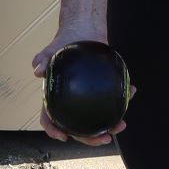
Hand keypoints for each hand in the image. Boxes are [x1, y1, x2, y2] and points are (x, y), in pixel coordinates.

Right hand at [32, 22, 122, 145]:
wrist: (82, 30)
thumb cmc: (64, 41)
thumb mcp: (52, 50)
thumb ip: (43, 59)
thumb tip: (37, 71)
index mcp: (55, 97)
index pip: (50, 118)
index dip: (54, 130)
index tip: (64, 137)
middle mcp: (71, 101)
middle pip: (77, 127)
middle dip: (90, 138)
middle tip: (106, 138)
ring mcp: (87, 97)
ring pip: (96, 119)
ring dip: (109, 126)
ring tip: (121, 125)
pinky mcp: (101, 89)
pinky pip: (111, 99)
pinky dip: (123, 98)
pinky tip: (131, 93)